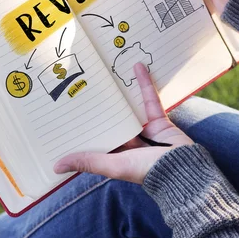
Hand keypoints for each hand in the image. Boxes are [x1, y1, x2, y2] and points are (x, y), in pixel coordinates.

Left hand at [53, 63, 193, 183]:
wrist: (183, 169)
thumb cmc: (146, 171)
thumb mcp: (113, 165)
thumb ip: (88, 161)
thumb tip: (55, 166)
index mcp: (116, 154)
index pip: (96, 138)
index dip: (83, 127)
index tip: (68, 112)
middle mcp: (129, 142)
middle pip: (112, 120)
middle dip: (100, 105)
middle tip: (84, 83)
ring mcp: (144, 130)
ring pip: (129, 107)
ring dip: (121, 92)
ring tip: (108, 72)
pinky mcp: (159, 120)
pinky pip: (149, 99)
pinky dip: (145, 84)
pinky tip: (137, 67)